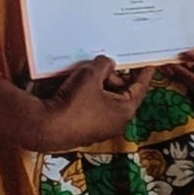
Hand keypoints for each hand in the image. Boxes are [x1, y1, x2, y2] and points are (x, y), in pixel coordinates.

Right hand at [28, 58, 157, 150]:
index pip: (140, 88)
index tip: (148, 65)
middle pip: (120, 93)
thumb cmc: (72, 103)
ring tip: (87, 72)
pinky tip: (76, 86)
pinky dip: (88, 96)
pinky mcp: (82, 130)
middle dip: (113, 77)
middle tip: (104, 64)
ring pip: (104, 100)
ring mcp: (98, 129)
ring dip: (99, 86)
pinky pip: (91, 108)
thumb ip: (104, 65)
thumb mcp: (91, 74)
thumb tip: (107, 65)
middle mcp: (115, 123)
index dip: (143, 74)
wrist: (44, 127)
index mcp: (125, 111)